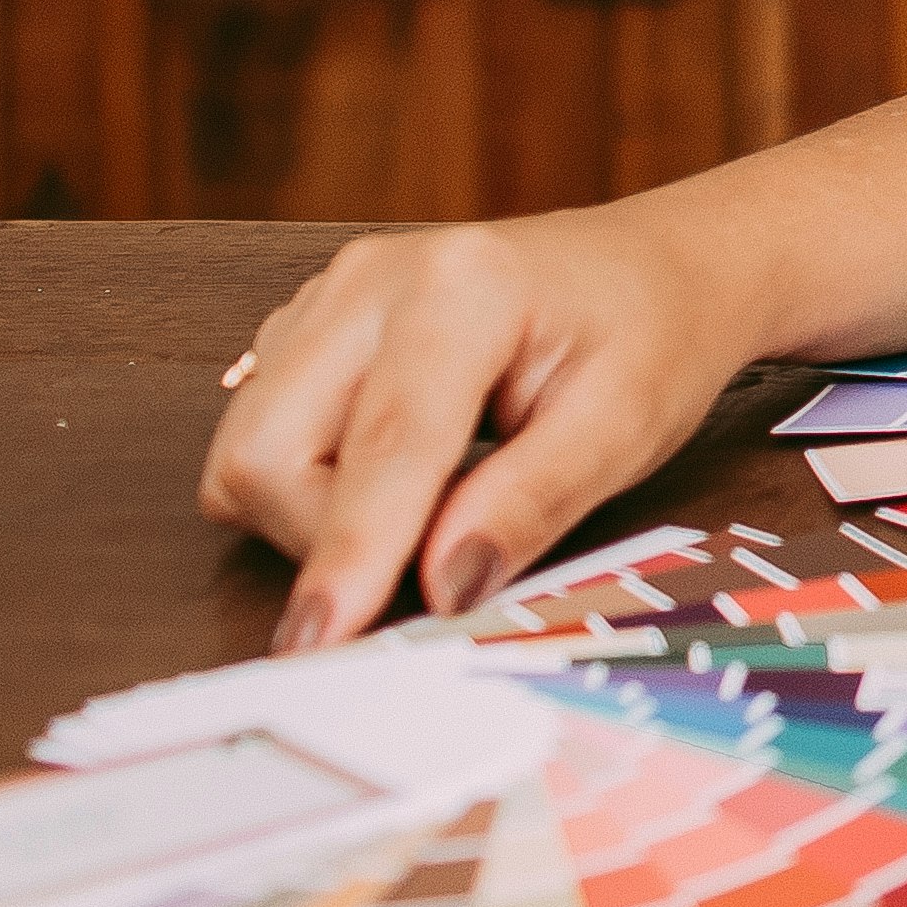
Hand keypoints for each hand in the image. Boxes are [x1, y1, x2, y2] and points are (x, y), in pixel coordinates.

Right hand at [196, 202, 759, 646]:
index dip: (350, 552)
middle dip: (322, 540)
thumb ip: (529, 504)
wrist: (658, 265)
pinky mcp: (309, 325)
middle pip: (269, 450)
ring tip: (428, 508)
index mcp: (463, 288)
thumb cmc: (652, 338)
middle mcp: (373, 280)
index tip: (324, 640)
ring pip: (249, 449)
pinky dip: (309, 482)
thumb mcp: (626, 427)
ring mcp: (330, 296)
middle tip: (424, 566)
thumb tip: (442, 588)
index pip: (385, 444)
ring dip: (312, 515)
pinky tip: (398, 475)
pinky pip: (262, 431)